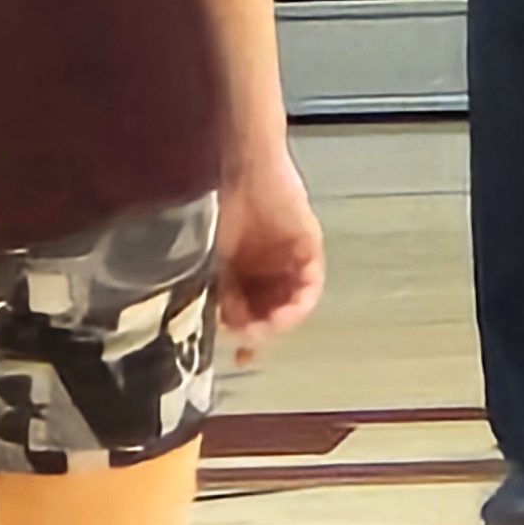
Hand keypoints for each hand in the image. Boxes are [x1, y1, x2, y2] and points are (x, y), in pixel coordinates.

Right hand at [215, 148, 324, 365]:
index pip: (247, 311)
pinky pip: (311, 283)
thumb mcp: (212, 256)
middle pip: (271, 310)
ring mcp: (291, 259)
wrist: (244, 166)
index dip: (245, 336)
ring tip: (266, 326)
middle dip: (261, 330)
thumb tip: (224, 326)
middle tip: (249, 341)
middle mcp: (269, 268)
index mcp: (244, 269)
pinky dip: (300, 301)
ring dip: (280, 320)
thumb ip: (219, 290)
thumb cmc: (219, 202)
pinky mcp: (309, 247)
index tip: (240, 358)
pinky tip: (287, 309)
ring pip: (292, 302)